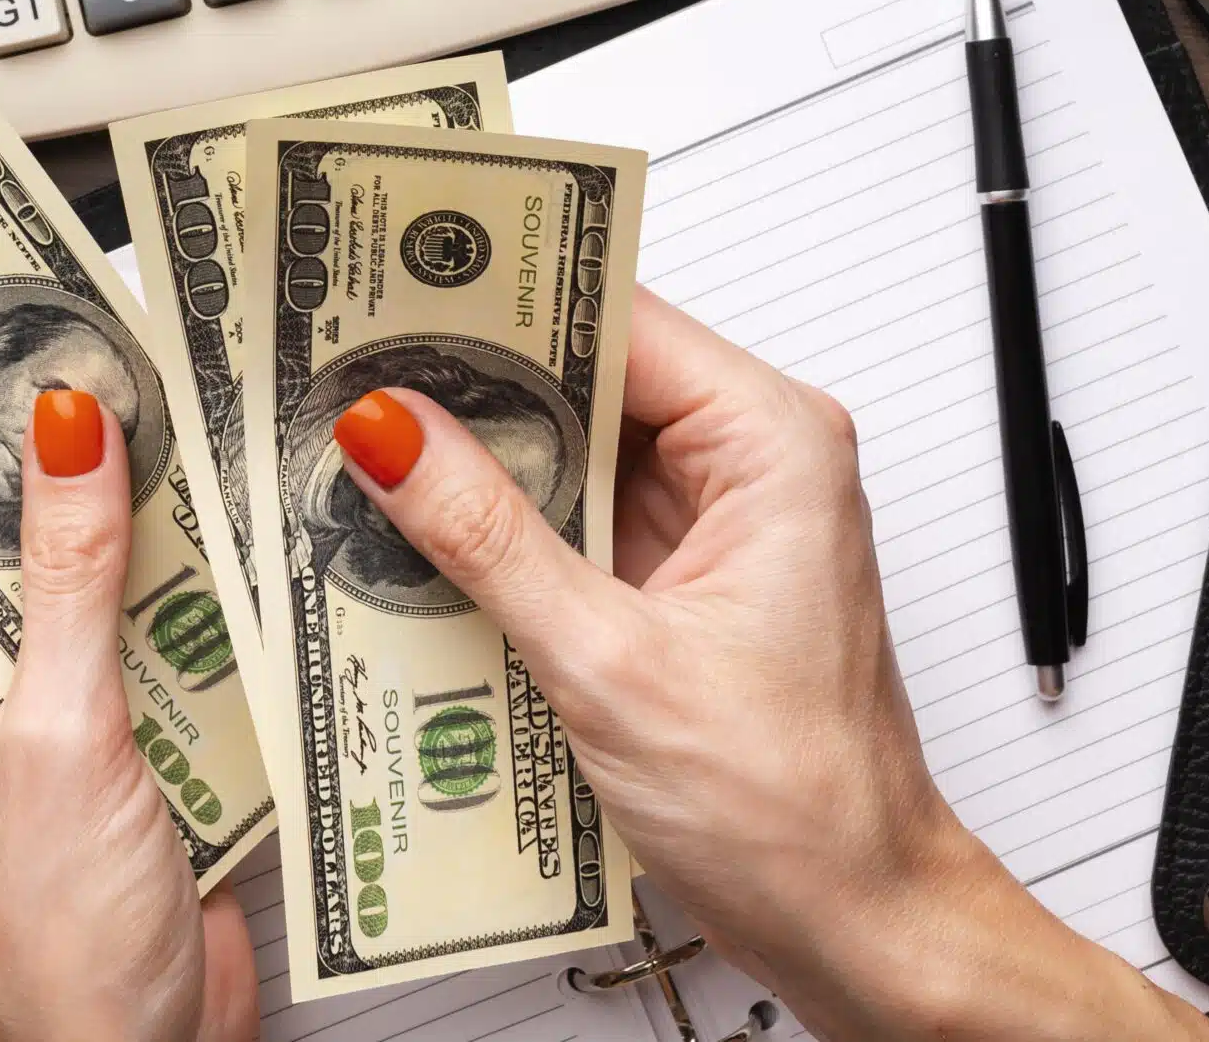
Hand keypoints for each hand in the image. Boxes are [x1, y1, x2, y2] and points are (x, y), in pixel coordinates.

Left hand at [0, 390, 258, 1041]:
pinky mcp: (113, 755)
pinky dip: (179, 604)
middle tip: (86, 373)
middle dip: (42, 481)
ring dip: (122, 541)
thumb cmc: (51, 961)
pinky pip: (140, 650)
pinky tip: (214, 547)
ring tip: (162, 435)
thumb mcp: (60, 740)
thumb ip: (71, 581)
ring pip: (71, 598)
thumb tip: (66, 439)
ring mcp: (31, 732)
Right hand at [331, 291, 1208, 1041]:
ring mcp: (717, 523)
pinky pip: (578, 518)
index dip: (501, 300)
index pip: (617, 319)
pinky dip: (506, 527)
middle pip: (589, 375)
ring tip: (367, 450)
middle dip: (472, 380)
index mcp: (773, 443)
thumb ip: (489, 535)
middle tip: (352, 373)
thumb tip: (395, 431)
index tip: (398, 289)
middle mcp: (754, 463)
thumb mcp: (608, 660)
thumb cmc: (795, 805)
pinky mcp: (681, 580)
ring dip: (481, 459)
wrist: (855, 919)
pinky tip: (423, 533)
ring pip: (574, 448)